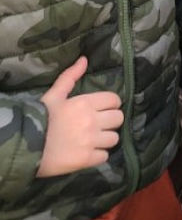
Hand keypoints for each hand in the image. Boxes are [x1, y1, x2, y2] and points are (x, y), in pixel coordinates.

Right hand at [38, 56, 123, 177]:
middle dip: (111, 121)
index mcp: (85, 103)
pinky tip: (88, 153)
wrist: (23, 146)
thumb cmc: (39, 118)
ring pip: (114, 138)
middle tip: (99, 125)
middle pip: (119, 118)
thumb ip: (70, 77)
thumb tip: (84, 59)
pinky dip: (98, 156)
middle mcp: (92, 121)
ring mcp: (90, 141)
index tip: (103, 110)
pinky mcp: (86, 160)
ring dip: (106, 139)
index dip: (111, 104)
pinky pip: (104, 156)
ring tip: (94, 140)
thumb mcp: (53, 95)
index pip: (115, 100)